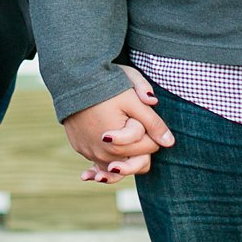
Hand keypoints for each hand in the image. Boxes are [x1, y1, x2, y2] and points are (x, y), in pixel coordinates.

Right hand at [62, 66, 171, 183]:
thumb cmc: (106, 86)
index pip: (150, 148)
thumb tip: (169, 143)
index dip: (151, 131)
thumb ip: (153, 122)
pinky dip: (105, 153)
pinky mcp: (79, 147)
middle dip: (139, 144)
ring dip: (123, 154)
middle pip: (135, 160)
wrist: (72, 77)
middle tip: (134, 123)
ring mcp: (89, 153)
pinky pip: (98, 158)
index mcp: (119, 147)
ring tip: (123, 137)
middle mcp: (103, 156)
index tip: (142, 116)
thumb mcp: (133, 100)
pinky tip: (107, 143)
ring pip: (116, 164)